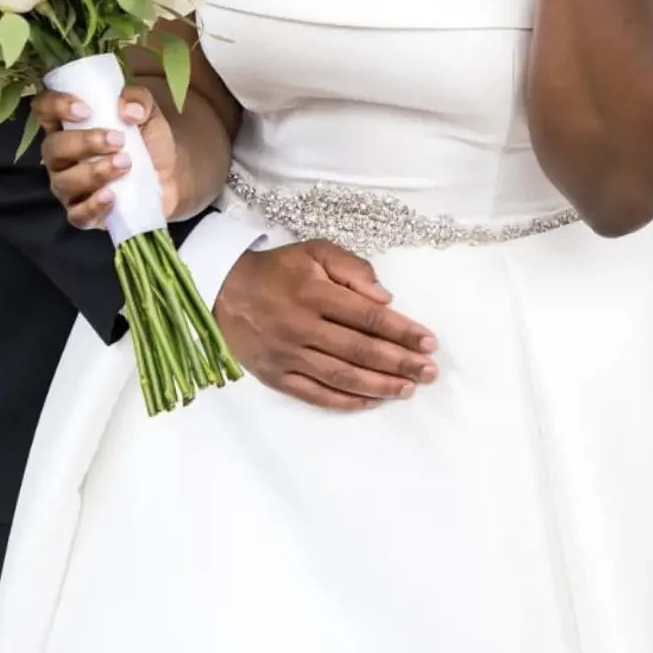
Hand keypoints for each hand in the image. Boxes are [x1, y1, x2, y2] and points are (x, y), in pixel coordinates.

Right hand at [34, 86, 179, 228]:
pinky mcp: (85, 213)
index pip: (44, 108)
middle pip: (51, 148)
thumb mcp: (148, 112)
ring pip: (64, 182)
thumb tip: (127, 109)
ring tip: (126, 163)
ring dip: (95, 171)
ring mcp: (70, 187)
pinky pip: (77, 215)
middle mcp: (62, 156)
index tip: (86, 110)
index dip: (56, 105)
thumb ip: (138, 100)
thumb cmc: (148, 140)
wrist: (170, 176)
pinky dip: (93, 205)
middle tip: (118, 140)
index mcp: (69, 124)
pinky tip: (112, 195)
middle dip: (83, 143)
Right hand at [215, 243, 438, 409]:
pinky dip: (345, 401)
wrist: (222, 289)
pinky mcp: (276, 376)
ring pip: (341, 376)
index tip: (429, 343)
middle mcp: (302, 327)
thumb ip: (352, 268)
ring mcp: (288, 355)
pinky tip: (370, 401)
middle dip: (400, 363)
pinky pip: (315, 394)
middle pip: (360, 350)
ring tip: (408, 389)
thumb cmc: (279, 269)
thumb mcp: (315, 251)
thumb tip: (384, 298)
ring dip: (379, 385)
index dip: (402, 332)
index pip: (368, 318)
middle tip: (430, 372)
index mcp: (315, 293)